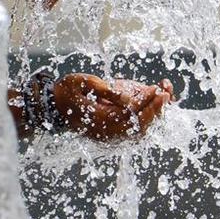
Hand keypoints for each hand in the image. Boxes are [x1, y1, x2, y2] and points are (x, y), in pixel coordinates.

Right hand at [54, 74, 172, 140]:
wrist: (53, 106)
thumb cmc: (67, 90)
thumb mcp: (83, 82)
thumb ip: (106, 91)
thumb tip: (129, 100)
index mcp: (99, 120)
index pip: (129, 114)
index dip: (144, 101)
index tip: (156, 89)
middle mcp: (106, 132)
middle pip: (138, 127)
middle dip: (155, 110)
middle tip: (166, 94)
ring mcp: (109, 135)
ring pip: (139, 132)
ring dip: (155, 116)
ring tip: (165, 97)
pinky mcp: (112, 133)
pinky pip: (135, 131)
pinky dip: (149, 120)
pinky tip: (156, 104)